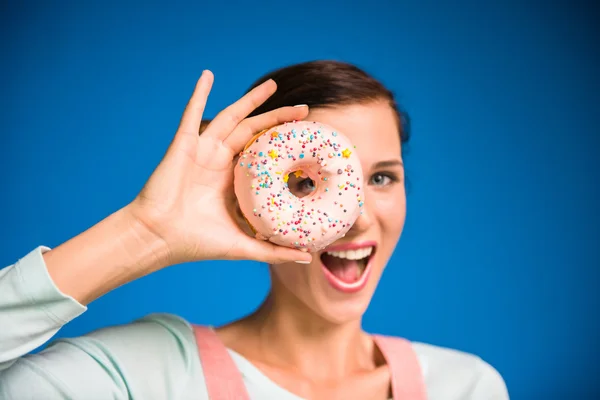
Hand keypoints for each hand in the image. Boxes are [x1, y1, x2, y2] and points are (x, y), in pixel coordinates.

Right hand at [127, 71, 311, 266]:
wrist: (159, 239)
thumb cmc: (196, 243)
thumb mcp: (243, 246)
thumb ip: (274, 251)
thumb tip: (307, 256)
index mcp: (233, 179)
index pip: (264, 154)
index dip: (283, 144)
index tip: (307, 138)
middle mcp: (221, 161)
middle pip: (254, 131)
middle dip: (278, 118)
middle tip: (303, 110)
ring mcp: (203, 150)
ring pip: (231, 117)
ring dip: (250, 100)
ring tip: (271, 85)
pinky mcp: (183, 145)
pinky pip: (191, 114)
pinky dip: (199, 93)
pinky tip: (207, 75)